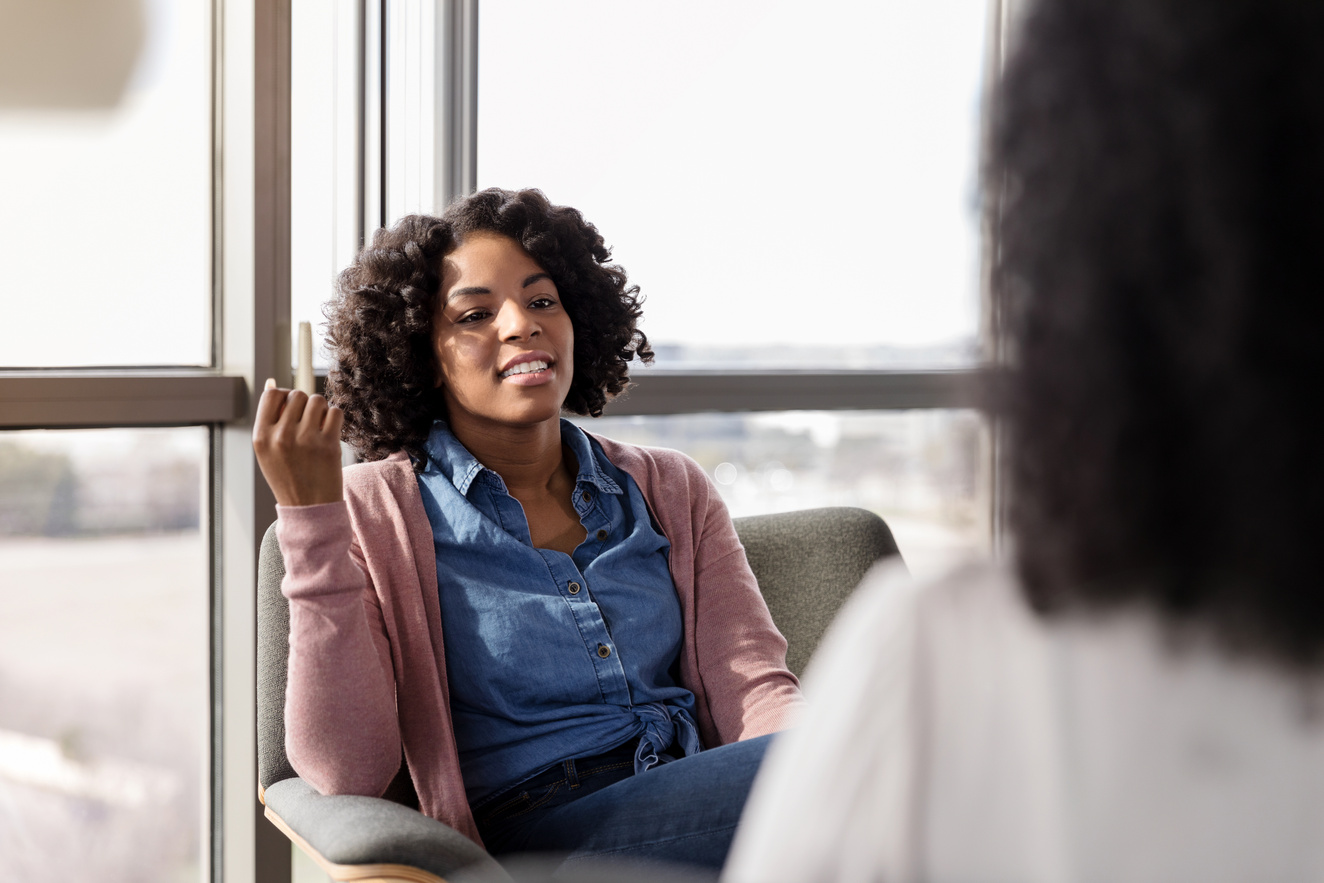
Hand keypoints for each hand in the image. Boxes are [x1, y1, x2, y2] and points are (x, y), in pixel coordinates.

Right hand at [252, 378, 345, 505]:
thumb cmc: (288, 475)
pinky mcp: (329, 445)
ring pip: (318, 400)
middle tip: (307, 424)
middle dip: (304, 404)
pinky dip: (335, 419)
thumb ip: (269, 418)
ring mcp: (306, 441)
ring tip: (318, 428)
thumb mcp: (267, 450)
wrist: (309, 508)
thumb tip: (272, 382)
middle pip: (297, 394)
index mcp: (261, 437)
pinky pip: (336, 412)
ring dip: (321, 410)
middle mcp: (281, 437)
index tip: (291, 410)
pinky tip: (329, 433)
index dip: (284, 396)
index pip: (272, 394)